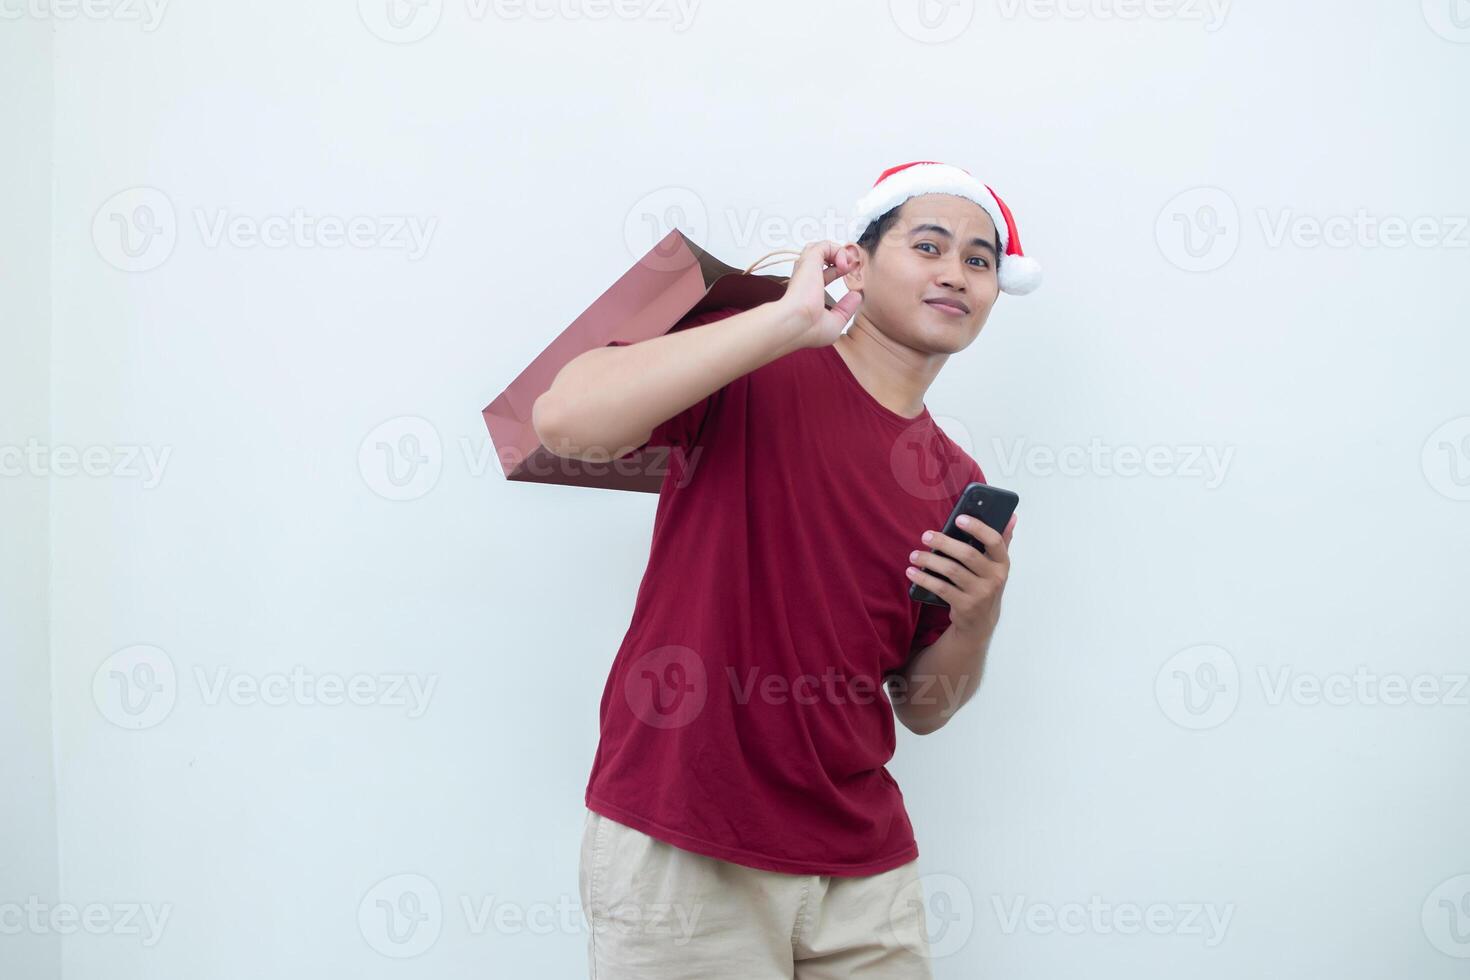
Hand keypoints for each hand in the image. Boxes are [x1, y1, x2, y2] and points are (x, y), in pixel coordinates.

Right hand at [775, 240, 863, 349]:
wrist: (796, 324)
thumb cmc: (809, 329)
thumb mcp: (835, 322)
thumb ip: (845, 308)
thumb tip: (856, 295)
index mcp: (808, 292)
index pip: (824, 274)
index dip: (840, 271)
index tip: (852, 276)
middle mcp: (805, 278)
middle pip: (821, 257)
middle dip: (840, 257)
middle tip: (852, 266)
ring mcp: (806, 268)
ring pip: (820, 248)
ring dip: (838, 252)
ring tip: (848, 264)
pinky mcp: (809, 260)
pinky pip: (825, 245)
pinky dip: (838, 250)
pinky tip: (844, 264)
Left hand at [905, 512, 1016, 636]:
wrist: (981, 622)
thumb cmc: (985, 585)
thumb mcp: (996, 566)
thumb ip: (1003, 541)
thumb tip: (1011, 517)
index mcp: (1002, 563)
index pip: (994, 541)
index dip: (977, 528)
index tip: (959, 518)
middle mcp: (995, 578)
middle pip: (967, 554)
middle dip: (944, 542)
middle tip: (925, 536)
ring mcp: (981, 594)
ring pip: (951, 570)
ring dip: (929, 560)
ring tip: (914, 555)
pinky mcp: (965, 606)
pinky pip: (941, 588)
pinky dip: (924, 579)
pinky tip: (912, 572)